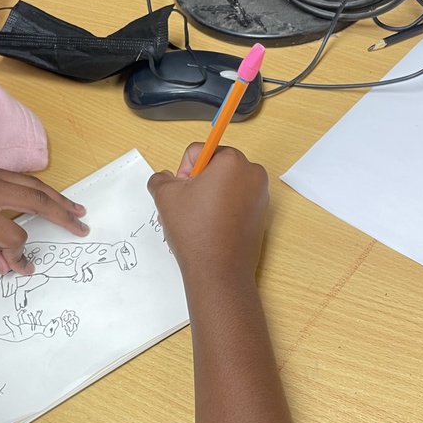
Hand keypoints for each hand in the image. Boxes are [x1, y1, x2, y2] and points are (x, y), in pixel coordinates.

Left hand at [0, 150, 87, 273]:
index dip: (20, 254)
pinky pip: (14, 175)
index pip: (12, 234)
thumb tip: (7, 265)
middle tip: (83, 226)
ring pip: (29, 182)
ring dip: (55, 195)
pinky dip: (35, 185)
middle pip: (34, 199)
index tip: (24, 270)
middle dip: (61, 213)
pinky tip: (44, 194)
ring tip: (76, 208)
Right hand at [147, 143, 267, 282]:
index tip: (182, 191)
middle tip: (187, 206)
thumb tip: (164, 178)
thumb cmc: (196, 232)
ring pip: (225, 184)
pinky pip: (236, 200)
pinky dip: (222, 208)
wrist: (218, 271)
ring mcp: (261, 194)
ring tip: (198, 219)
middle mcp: (252, 173)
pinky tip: (210, 227)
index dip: (183, 170)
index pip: (199, 151)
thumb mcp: (165, 196)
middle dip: (197, 183)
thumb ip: (161, 178)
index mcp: (232, 161)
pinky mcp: (261, 213)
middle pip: (214, 166)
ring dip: (208, 196)